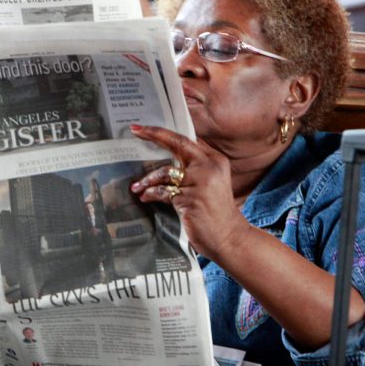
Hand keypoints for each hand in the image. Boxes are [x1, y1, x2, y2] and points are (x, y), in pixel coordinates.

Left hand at [129, 124, 248, 259]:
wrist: (228, 237)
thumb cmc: (216, 212)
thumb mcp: (211, 184)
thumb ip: (195, 169)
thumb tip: (168, 160)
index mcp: (215, 160)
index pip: (188, 139)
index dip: (166, 133)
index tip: (146, 128)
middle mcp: (209, 166)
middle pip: (177, 143)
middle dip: (154, 134)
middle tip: (136, 131)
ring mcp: (200, 182)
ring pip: (165, 171)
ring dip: (147, 179)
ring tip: (137, 187)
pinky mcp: (190, 199)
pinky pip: (163, 191)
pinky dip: (151, 193)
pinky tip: (145, 197)